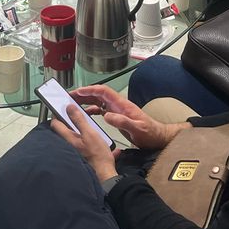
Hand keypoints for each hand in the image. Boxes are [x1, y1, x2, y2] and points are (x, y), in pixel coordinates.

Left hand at [51, 102, 117, 182]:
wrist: (105, 175)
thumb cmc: (97, 156)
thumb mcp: (89, 133)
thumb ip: (79, 120)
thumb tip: (69, 107)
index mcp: (68, 138)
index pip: (55, 123)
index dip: (57, 113)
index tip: (64, 107)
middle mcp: (69, 145)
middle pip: (65, 129)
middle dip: (71, 120)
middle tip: (79, 114)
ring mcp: (75, 150)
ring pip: (75, 136)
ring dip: (81, 130)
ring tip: (90, 125)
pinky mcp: (83, 155)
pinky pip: (84, 144)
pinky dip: (90, 140)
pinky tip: (99, 140)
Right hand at [70, 83, 188, 151]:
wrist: (158, 138)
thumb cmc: (150, 133)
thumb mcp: (138, 129)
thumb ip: (123, 121)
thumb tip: (108, 116)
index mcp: (122, 105)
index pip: (104, 92)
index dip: (91, 90)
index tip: (78, 91)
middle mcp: (119, 105)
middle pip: (99, 95)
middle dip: (84, 94)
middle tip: (70, 96)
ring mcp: (117, 110)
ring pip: (98, 101)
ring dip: (86, 101)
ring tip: (73, 103)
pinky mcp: (117, 117)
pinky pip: (101, 110)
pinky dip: (92, 110)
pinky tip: (85, 114)